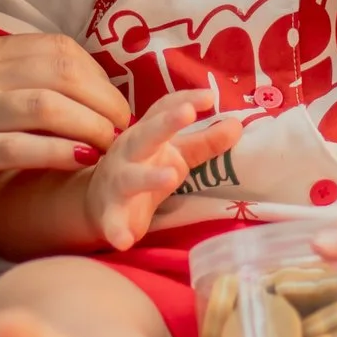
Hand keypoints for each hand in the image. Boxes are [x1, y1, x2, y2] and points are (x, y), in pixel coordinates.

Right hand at [0, 33, 131, 217]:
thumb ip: (6, 78)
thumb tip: (69, 85)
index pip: (56, 50)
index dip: (97, 77)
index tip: (115, 104)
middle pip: (58, 73)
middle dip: (102, 101)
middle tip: (123, 129)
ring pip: (43, 107)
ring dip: (88, 127)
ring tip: (109, 147)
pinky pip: (14, 147)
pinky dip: (54, 153)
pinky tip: (78, 162)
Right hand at [83, 94, 242, 252]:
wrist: (98, 201)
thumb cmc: (144, 168)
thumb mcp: (175, 153)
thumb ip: (205, 141)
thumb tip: (238, 124)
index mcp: (146, 133)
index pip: (162, 109)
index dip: (183, 99)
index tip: (208, 96)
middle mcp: (129, 152)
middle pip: (145, 135)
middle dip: (165, 124)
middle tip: (187, 113)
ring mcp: (117, 182)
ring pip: (130, 178)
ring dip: (149, 177)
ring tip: (172, 176)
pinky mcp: (110, 213)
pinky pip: (112, 222)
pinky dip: (116, 230)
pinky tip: (126, 240)